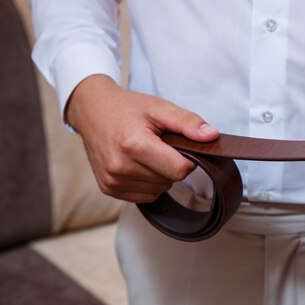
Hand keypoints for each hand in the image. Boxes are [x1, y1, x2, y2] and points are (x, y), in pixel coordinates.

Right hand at [67, 74, 218, 202]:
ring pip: (159, 190)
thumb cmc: (127, 108)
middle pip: (169, 180)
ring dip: (160, 175)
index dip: (187, 159)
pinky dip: (148, 183)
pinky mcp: (108, 189)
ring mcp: (112, 180)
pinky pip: (145, 196)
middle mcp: (120, 166)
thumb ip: (188, 122)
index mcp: (134, 144)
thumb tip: (212, 136)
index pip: (179, 170)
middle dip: (171, 164)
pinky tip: (139, 164)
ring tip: (147, 152)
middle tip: (159, 145)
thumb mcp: (160, 107)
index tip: (178, 146)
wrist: (92, 111)